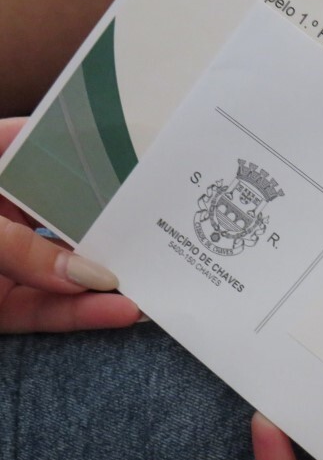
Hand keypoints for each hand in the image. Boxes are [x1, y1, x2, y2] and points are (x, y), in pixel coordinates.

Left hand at [0, 118, 139, 331]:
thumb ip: (20, 249)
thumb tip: (90, 276)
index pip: (40, 145)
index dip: (88, 144)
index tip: (142, 150)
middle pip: (65, 212)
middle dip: (112, 222)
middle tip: (165, 222)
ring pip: (62, 268)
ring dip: (106, 279)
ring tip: (156, 280)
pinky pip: (43, 312)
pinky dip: (79, 315)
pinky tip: (118, 313)